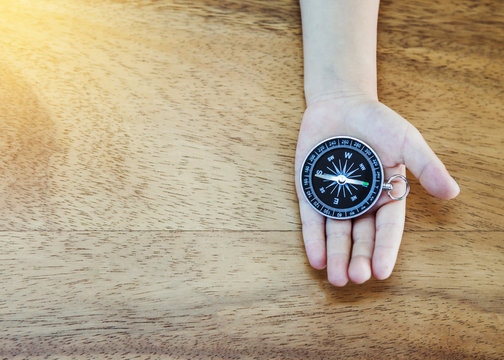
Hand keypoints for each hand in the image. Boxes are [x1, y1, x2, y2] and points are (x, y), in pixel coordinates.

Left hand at [294, 96, 459, 285]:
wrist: (340, 104)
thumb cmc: (377, 121)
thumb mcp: (406, 140)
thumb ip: (426, 166)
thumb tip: (452, 193)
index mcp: (387, 196)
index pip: (387, 229)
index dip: (385, 250)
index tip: (381, 273)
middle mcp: (362, 203)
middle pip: (361, 237)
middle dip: (358, 258)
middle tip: (355, 277)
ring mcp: (334, 199)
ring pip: (336, 233)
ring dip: (336, 256)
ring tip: (337, 278)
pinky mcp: (310, 193)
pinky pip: (312, 219)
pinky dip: (313, 239)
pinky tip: (315, 259)